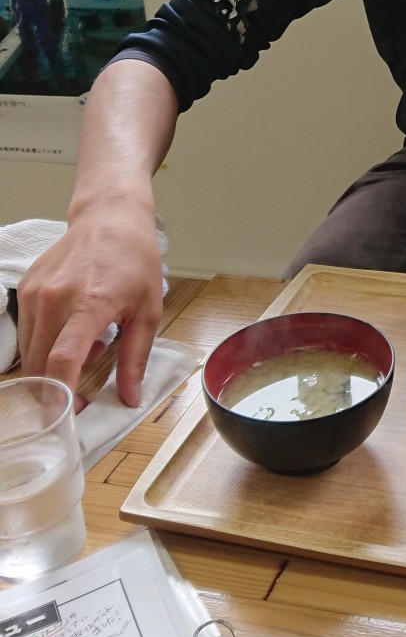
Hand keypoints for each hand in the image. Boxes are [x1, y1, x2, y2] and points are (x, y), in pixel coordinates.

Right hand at [16, 207, 164, 408]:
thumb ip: (136, 357)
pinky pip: (26, 333)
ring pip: (28, 352)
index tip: (65, 418)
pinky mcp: (25, 289)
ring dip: (50, 369)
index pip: (62, 360)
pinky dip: (44, 345)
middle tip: (78, 402)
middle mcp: (55, 298)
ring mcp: (35, 293)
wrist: (109, 217)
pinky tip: (74, 333)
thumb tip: (131, 398)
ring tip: (88, 351)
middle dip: (53, 393)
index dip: (60, 395)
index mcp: (90, 304)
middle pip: (39, 364)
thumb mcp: (149, 309)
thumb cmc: (135, 260)